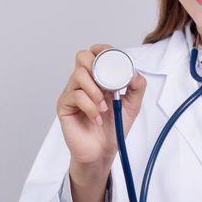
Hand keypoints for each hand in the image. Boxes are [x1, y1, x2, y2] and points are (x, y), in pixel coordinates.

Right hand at [57, 44, 146, 170]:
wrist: (102, 152)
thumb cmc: (112, 130)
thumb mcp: (132, 107)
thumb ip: (136, 88)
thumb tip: (135, 72)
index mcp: (98, 79)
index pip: (95, 54)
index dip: (103, 50)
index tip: (114, 58)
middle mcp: (83, 83)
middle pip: (82, 56)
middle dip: (97, 67)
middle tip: (108, 84)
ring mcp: (72, 93)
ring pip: (78, 74)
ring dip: (95, 90)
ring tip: (103, 108)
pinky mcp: (64, 106)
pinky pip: (75, 96)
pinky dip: (89, 106)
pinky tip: (95, 118)